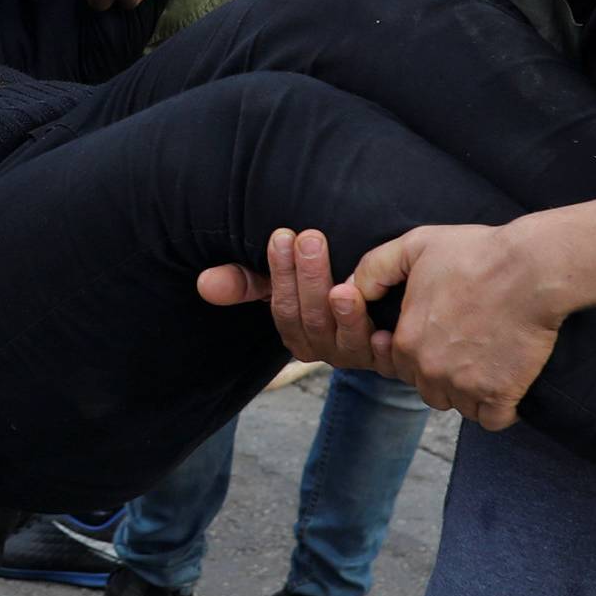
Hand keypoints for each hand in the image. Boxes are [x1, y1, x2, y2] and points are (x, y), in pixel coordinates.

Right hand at [197, 228, 392, 373]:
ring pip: (346, 339)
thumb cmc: (323, 282)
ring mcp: (359, 354)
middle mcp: (326, 349)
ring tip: (345, 284)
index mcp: (298, 334)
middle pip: (312, 320)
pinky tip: (383, 322)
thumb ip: (246, 281)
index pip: (282, 308)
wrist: (385, 290)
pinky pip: (385, 358)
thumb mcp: (284, 279)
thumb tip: (204, 282)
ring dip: (345, 312)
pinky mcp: (391, 358)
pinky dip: (382, 344)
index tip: (283, 236)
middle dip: (309, 279)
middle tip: (310, 239)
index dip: (280, 275)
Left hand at [349, 221, 566, 428]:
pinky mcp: (499, 395)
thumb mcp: (415, 246)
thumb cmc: (475, 253)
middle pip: (430, 389)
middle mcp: (430, 370)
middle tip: (468, 344)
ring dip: (471, 392)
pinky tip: (505, 384)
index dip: (422, 351)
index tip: (444, 333)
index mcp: (406, 342)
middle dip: (444, 374)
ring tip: (488, 359)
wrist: (530, 269)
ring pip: (459, 405)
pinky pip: (492, 420)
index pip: (402, 365)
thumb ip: (374, 268)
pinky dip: (498, 408)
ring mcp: (465, 386)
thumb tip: (350, 288)